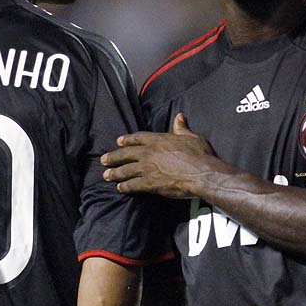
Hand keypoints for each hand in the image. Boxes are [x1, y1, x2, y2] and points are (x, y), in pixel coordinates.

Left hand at [101, 113, 215, 198]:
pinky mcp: (149, 183)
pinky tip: (120, 188)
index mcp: (159, 140)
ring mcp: (147, 168)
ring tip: (106, 176)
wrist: (202, 174)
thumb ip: (182, 128)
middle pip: (126, 154)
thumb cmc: (199, 155)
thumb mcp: (191, 137)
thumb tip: (179, 117)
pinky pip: (133, 185)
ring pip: (126, 170)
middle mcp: (149, 153)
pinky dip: (125, 187)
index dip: (127, 139)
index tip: (118, 141)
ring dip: (115, 173)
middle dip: (114, 157)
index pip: (138, 138)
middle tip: (103, 160)